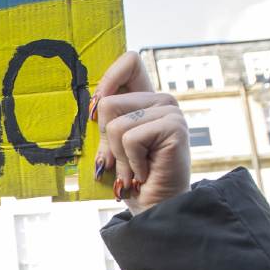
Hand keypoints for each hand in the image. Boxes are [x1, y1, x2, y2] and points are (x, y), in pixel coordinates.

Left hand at [91, 51, 190, 213]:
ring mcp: (170, 112)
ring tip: (136, 169)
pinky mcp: (174, 127)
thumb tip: (95, 104)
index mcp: (146, 99)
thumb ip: (107, 121)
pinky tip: (146, 172)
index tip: (98, 110)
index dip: (109, 79)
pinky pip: (129, 138)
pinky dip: (131, 162)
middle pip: (108, 103)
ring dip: (120, 156)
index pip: (130, 62)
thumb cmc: (131, 179)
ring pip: (115, 124)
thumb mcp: (111, 145)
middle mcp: (161, 100)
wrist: (155, 208)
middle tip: (125, 161)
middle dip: (106, 140)